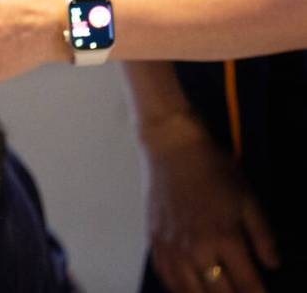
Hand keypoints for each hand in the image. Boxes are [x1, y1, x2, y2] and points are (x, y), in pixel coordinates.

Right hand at [139, 114, 277, 292]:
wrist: (172, 148)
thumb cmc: (212, 168)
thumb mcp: (248, 197)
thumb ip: (263, 235)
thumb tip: (272, 265)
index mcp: (224, 237)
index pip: (248, 284)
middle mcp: (197, 248)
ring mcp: (172, 247)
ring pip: (190, 292)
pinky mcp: (154, 241)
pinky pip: (166, 278)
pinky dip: (179, 290)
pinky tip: (189, 291)